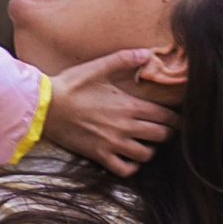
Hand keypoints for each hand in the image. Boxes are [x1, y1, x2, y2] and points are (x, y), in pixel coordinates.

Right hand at [40, 50, 174, 176]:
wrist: (45, 106)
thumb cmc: (71, 85)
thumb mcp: (98, 67)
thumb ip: (124, 59)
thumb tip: (148, 54)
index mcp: (129, 105)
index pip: (165, 116)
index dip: (176, 119)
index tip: (177, 118)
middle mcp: (125, 127)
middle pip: (161, 136)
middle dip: (167, 133)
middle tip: (165, 130)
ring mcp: (112, 144)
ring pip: (146, 155)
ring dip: (151, 149)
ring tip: (147, 143)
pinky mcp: (99, 155)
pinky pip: (125, 169)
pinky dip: (132, 166)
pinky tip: (130, 158)